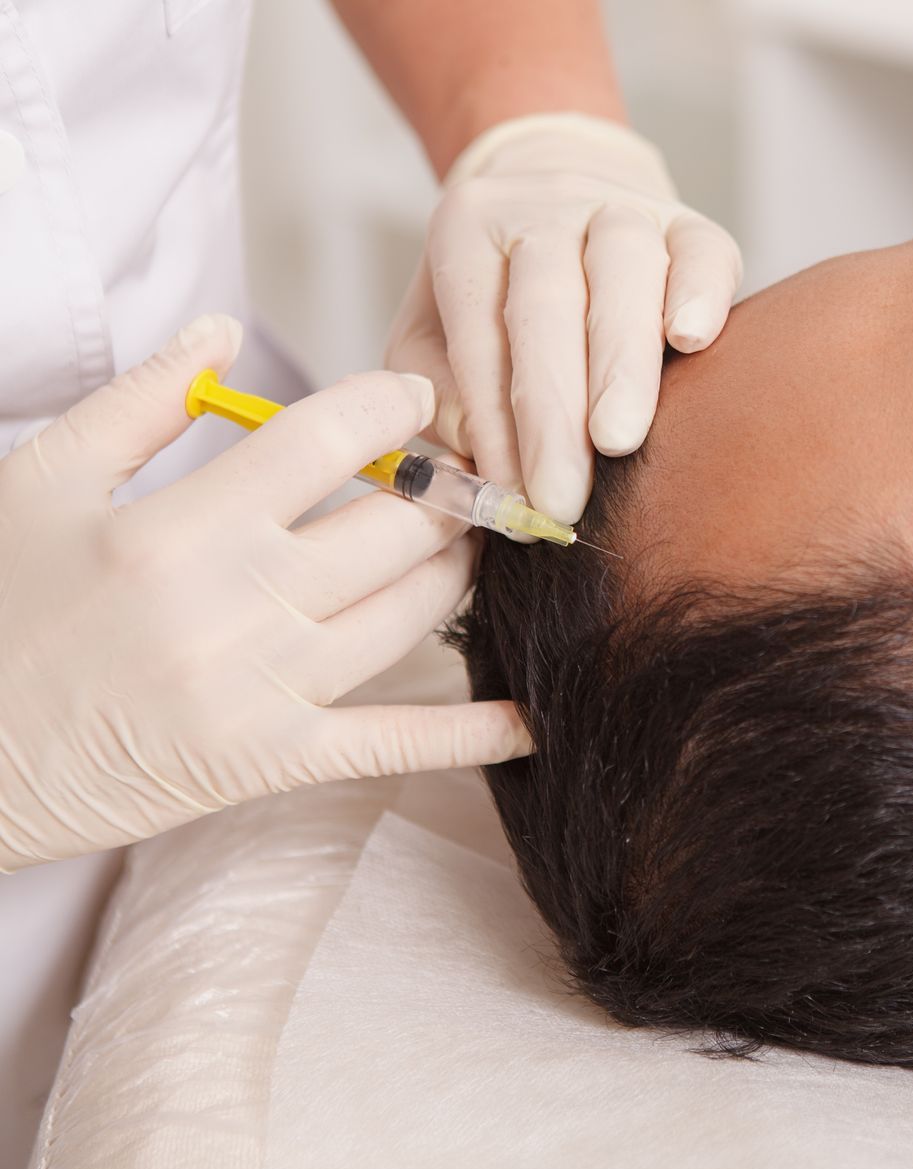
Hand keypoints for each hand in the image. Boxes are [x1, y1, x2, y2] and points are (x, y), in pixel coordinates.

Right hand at [0, 315, 532, 870]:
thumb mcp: (39, 484)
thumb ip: (138, 402)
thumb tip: (221, 329)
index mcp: (178, 529)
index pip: (324, 443)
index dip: (391, 407)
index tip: (419, 394)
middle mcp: (235, 608)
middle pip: (395, 528)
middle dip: (450, 488)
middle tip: (468, 466)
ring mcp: (264, 691)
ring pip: (412, 615)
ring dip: (459, 570)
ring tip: (470, 537)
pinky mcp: (274, 759)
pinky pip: (393, 744)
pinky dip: (469, 736)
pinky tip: (527, 722)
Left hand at [386, 112, 742, 525]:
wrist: (558, 181)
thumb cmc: (495, 283)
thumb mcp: (434, 327)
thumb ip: (439, 392)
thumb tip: (479, 453)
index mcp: (468, 229)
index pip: (480, 330)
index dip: (494, 417)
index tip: (512, 495)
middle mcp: (544, 206)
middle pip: (549, 303)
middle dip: (555, 409)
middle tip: (563, 493)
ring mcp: (622, 207)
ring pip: (624, 273)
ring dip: (622, 364)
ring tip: (618, 439)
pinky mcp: (689, 222)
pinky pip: (701, 251)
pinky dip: (700, 294)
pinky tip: (691, 341)